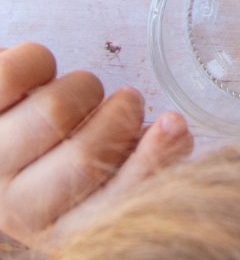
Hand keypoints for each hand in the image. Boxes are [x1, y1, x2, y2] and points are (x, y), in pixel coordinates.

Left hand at [0, 42, 192, 246]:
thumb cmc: (46, 158)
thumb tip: (177, 130)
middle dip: (120, 114)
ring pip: (56, 108)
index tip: (175, 124)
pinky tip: (40, 77)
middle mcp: (11, 205)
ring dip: (83, 87)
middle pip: (84, 154)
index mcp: (51, 226)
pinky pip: (24, 69)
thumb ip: (134, 164)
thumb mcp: (90, 179)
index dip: (147, 163)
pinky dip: (41, 60)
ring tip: (77, 96)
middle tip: (123, 104)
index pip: (107, 207)